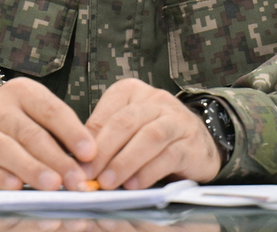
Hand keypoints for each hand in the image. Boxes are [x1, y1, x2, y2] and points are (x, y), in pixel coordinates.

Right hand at [0, 76, 97, 190]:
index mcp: (21, 92)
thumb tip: (88, 163)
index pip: (51, 110)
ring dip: (31, 168)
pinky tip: (15, 187)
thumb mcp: (36, 121)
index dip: (72, 132)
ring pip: (6, 149)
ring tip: (52, 186)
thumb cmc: (13, 129)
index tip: (90, 154)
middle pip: (30, 133)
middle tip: (76, 180)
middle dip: (57, 158)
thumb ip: (60, 137)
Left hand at [83, 79, 222, 189]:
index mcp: (131, 92)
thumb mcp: (126, 130)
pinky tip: (134, 185)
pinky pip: (169, 156)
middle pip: (125, 122)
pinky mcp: (191, 143)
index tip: (76, 162)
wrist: (200, 143)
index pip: (106, 113)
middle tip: (89, 174)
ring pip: (148, 137)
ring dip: (125, 162)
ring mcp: (176, 120)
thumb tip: (76, 161)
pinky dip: (149, 172)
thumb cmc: (153, 136)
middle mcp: (155, 100)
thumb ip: (104, 139)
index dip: (88, 138)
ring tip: (108, 182)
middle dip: (104, 151)